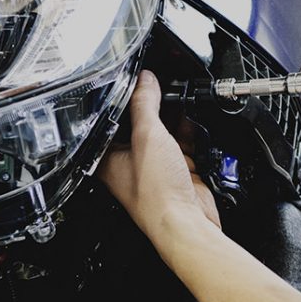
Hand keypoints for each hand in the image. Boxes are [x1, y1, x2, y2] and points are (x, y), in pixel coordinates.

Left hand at [99, 70, 220, 235]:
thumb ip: (145, 104)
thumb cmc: (156, 194)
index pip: (111, 119)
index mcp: (108, 158)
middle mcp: (130, 162)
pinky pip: (182, 143)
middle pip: (138, 124)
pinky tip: (192, 118)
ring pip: (162, 132)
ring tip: (178, 95)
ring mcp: (155, 167)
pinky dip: (188, 131)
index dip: (121, 98)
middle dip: (151, 104)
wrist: (187, 222)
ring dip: (172, 116)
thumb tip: (144, 80)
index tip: (132, 79)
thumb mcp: (147, 136)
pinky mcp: (177, 171)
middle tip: (158, 84)